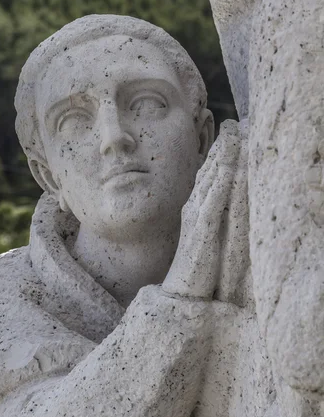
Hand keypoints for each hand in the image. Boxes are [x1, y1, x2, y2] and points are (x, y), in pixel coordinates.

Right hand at [163, 120, 247, 301]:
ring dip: (225, 153)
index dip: (221, 153)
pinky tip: (233, 163)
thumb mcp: (208, 239)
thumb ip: (213, 222)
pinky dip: (225, 178)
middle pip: (211, 169)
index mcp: (198, 208)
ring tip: (235, 132)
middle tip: (235, 122)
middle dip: (224, 144)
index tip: (232, 134)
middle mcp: (196, 207)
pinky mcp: (204, 227)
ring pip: (214, 177)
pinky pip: (218, 197)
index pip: (210, 175)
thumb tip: (222, 209)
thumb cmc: (197, 269)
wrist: (181, 294)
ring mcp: (199, 215)